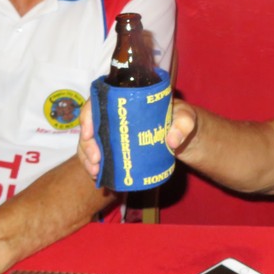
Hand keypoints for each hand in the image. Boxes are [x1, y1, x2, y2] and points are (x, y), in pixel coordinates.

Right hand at [77, 97, 197, 181]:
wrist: (184, 136)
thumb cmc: (182, 119)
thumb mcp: (186, 117)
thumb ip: (184, 124)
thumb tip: (171, 141)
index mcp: (127, 98)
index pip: (99, 101)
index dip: (88, 115)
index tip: (88, 133)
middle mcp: (115, 113)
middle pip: (91, 124)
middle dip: (87, 144)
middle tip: (96, 160)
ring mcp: (114, 131)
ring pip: (90, 141)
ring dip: (87, 157)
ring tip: (96, 171)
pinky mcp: (117, 147)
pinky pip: (98, 154)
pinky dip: (94, 165)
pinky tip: (97, 175)